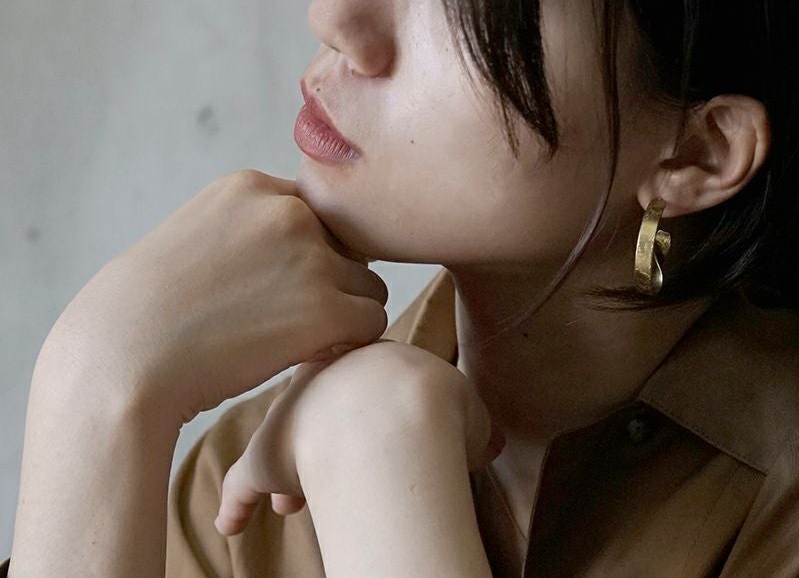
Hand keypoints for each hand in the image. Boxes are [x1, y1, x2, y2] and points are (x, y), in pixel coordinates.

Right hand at [37, 169, 389, 428]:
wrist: (119, 363)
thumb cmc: (147, 314)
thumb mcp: (198, 239)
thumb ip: (252, 229)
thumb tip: (315, 246)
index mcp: (251, 186)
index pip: (319, 213)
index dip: (309, 254)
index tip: (279, 288)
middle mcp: (287, 212)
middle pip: (351, 246)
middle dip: (332, 283)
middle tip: (290, 319)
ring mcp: (308, 258)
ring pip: (368, 286)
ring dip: (345, 315)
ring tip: (297, 340)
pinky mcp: (325, 309)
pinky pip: (373, 322)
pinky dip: (351, 344)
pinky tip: (312, 356)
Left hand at [213, 339, 505, 535]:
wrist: (396, 419)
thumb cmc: (435, 406)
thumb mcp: (463, 398)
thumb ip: (463, 414)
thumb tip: (484, 436)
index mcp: (364, 356)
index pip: (357, 375)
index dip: (363, 404)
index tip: (370, 426)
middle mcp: (318, 377)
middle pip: (312, 403)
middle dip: (317, 432)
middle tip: (328, 463)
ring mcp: (287, 415)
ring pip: (278, 439)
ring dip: (286, 473)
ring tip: (291, 507)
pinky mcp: (265, 457)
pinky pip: (243, 480)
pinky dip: (237, 503)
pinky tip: (231, 524)